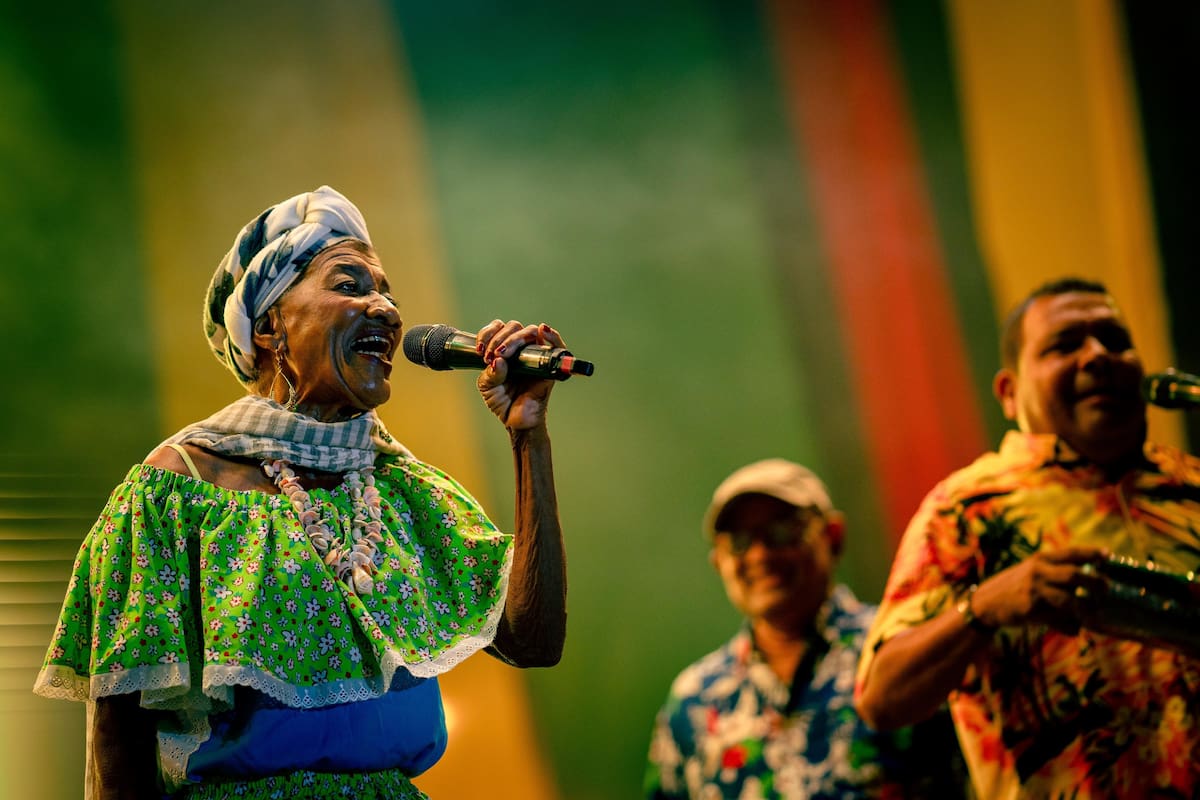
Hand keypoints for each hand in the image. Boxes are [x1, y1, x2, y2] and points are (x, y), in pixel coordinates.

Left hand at [475, 319, 562, 430]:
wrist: (515, 421)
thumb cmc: (503, 402)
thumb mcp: (487, 386)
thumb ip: (490, 373)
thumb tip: (500, 361)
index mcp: (504, 350)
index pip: (499, 328)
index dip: (488, 333)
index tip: (480, 350)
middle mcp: (520, 349)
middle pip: (514, 327)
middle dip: (499, 338)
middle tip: (492, 355)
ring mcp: (536, 356)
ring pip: (530, 332)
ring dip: (514, 338)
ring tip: (503, 353)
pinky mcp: (549, 366)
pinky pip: (557, 347)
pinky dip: (552, 336)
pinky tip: (543, 330)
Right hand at [971, 546, 1109, 633]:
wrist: (986, 603)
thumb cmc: (1017, 586)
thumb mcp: (1033, 571)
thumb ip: (1057, 572)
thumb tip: (1090, 582)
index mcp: (1041, 559)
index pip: (1071, 552)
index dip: (1091, 553)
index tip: (1109, 555)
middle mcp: (1038, 572)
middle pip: (1074, 575)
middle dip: (1095, 582)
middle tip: (1107, 589)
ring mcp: (1034, 591)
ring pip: (1069, 600)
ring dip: (1084, 610)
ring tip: (1092, 615)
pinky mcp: (1031, 610)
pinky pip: (1059, 620)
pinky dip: (1070, 627)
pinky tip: (1074, 629)